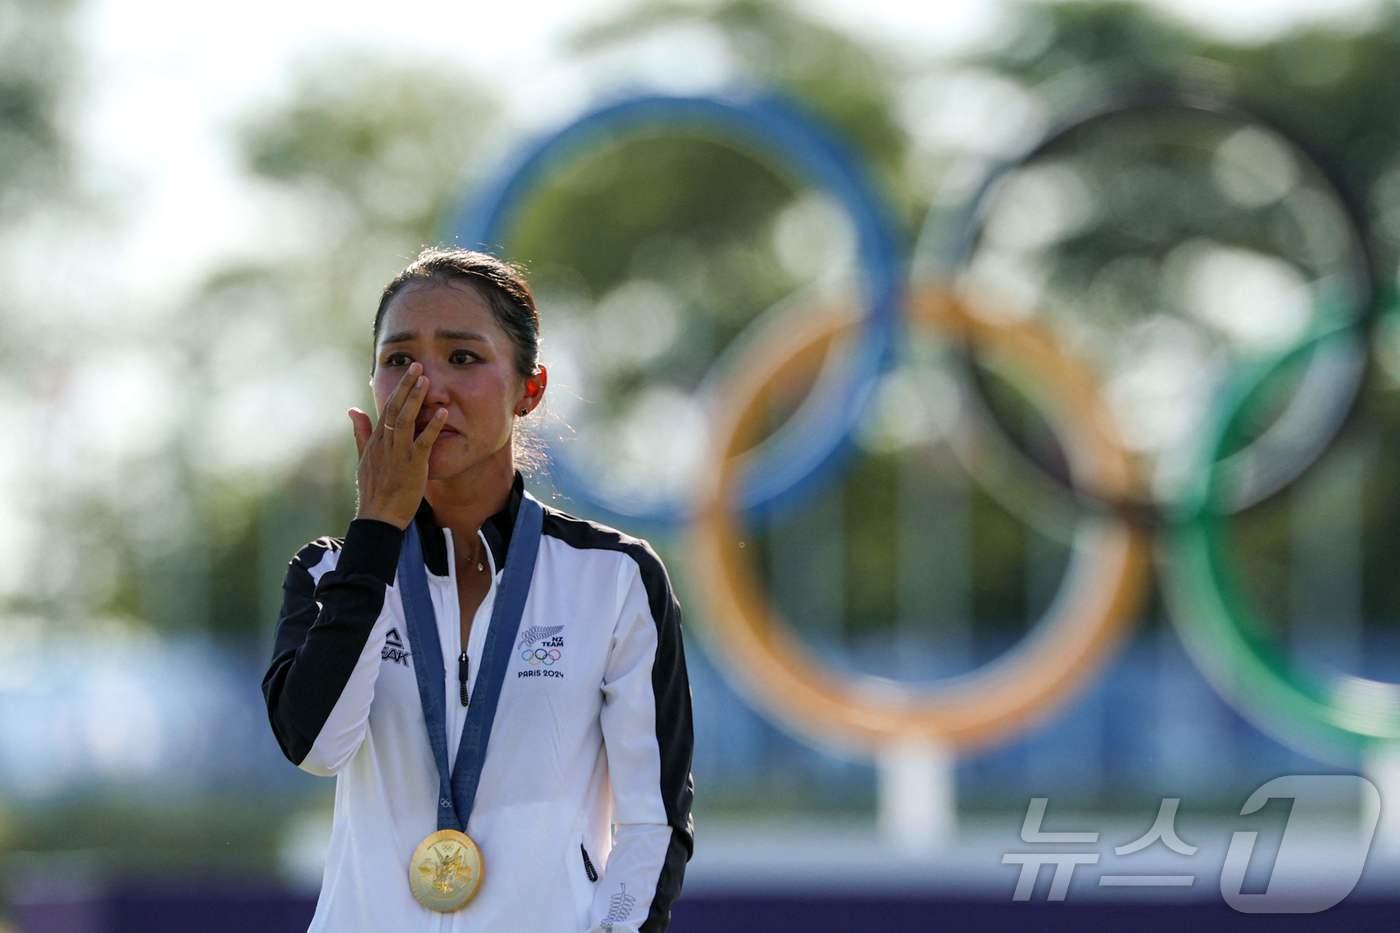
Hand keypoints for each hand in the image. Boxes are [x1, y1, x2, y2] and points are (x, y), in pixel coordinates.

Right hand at [347, 361, 447, 529]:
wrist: (378, 517)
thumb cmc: (374, 489)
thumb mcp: (364, 458)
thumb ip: (361, 433)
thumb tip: (353, 410)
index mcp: (377, 440)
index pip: (386, 408)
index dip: (398, 389)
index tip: (409, 372)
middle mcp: (386, 443)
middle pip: (395, 408)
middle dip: (406, 386)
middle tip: (418, 366)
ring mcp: (398, 453)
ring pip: (406, 420)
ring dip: (416, 399)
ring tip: (426, 380)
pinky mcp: (412, 465)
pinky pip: (423, 442)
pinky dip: (433, 427)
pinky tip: (443, 414)